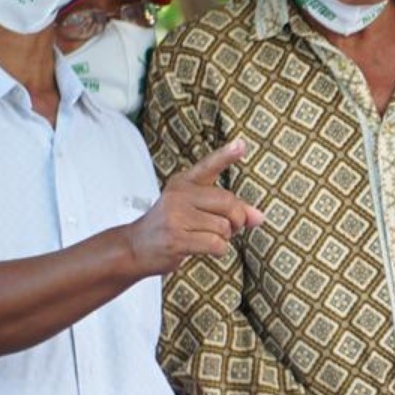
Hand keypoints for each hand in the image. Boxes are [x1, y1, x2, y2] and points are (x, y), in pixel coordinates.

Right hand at [128, 140, 264, 274]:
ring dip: (224, 238)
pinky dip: (218, 250)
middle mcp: (179, 195)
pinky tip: (202, 248)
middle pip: (229, 203)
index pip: (208, 166)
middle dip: (237, 220)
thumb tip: (259, 217)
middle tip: (228, 227)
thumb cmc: (171, 227)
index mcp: (183, 183)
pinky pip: (217, 244)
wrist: (136, 247)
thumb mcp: (197, 211)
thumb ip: (229, 209)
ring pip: (224, 227)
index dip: (226, 155)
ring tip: (204, 238)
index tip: (241, 144)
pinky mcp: (176, 238)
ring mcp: (175, 216)